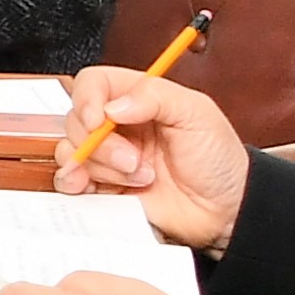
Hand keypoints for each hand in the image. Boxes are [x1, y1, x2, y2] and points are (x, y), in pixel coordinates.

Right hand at [54, 67, 253, 254]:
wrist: (224, 210)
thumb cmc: (219, 160)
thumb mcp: (198, 114)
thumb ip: (156, 97)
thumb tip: (113, 106)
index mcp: (138, 100)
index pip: (93, 84)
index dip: (87, 100)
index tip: (98, 121)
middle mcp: (118, 126)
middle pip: (75, 120)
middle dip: (101, 144)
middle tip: (133, 159)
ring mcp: (108, 158)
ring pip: (72, 152)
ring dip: (101, 168)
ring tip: (139, 177)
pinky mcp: (103, 187)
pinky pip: (70, 181)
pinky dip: (76, 184)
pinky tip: (97, 187)